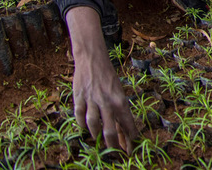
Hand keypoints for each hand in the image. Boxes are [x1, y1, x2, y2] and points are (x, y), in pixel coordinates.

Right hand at [67, 7, 137, 152]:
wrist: (93, 58)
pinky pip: (79, 115)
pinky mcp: (79, 97)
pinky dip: (81, 123)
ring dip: (96, 135)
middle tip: (115, 153)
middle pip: (110, 129)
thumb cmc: (108, 76)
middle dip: (113, 144)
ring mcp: (92, 100)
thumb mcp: (118, 91)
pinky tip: (83, 128)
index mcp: (120, 99)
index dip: (129, 138)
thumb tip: (123, 127)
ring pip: (94, 124)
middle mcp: (107, 102)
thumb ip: (119, 109)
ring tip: (98, 140)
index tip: (131, 148)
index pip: (127, 123)